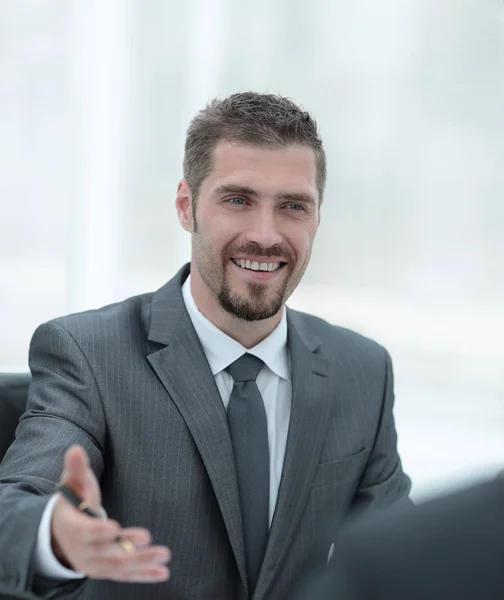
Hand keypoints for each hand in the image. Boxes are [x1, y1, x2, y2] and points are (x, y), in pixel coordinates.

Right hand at [51, 444, 170, 582]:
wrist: (60, 533)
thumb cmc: (72, 501)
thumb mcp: (71, 483)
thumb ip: (75, 468)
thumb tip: (75, 449)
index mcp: (72, 527)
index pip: (84, 531)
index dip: (97, 531)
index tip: (114, 529)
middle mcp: (82, 550)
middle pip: (105, 552)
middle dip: (126, 547)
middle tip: (147, 538)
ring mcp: (95, 563)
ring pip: (119, 566)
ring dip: (142, 562)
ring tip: (164, 555)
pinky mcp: (106, 570)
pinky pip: (126, 575)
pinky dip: (144, 575)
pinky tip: (163, 572)